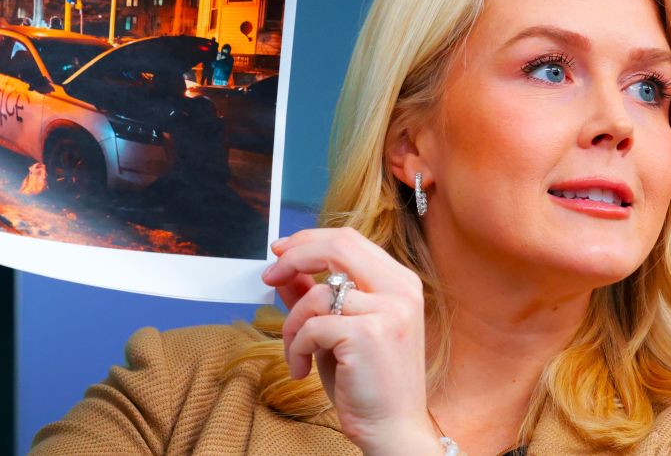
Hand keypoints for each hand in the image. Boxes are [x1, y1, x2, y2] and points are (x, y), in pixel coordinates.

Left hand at [263, 227, 439, 455]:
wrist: (392, 430)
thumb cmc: (367, 385)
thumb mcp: (336, 332)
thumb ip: (315, 296)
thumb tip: (286, 270)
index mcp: (399, 283)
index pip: (349, 240)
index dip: (309, 240)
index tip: (280, 253)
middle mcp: (400, 290)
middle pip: (338, 246)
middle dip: (295, 257)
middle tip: (270, 276)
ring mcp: (389, 310)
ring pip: (318, 293)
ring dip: (293, 324)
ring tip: (297, 353)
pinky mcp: (369, 334)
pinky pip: (312, 326)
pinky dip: (297, 348)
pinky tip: (302, 369)